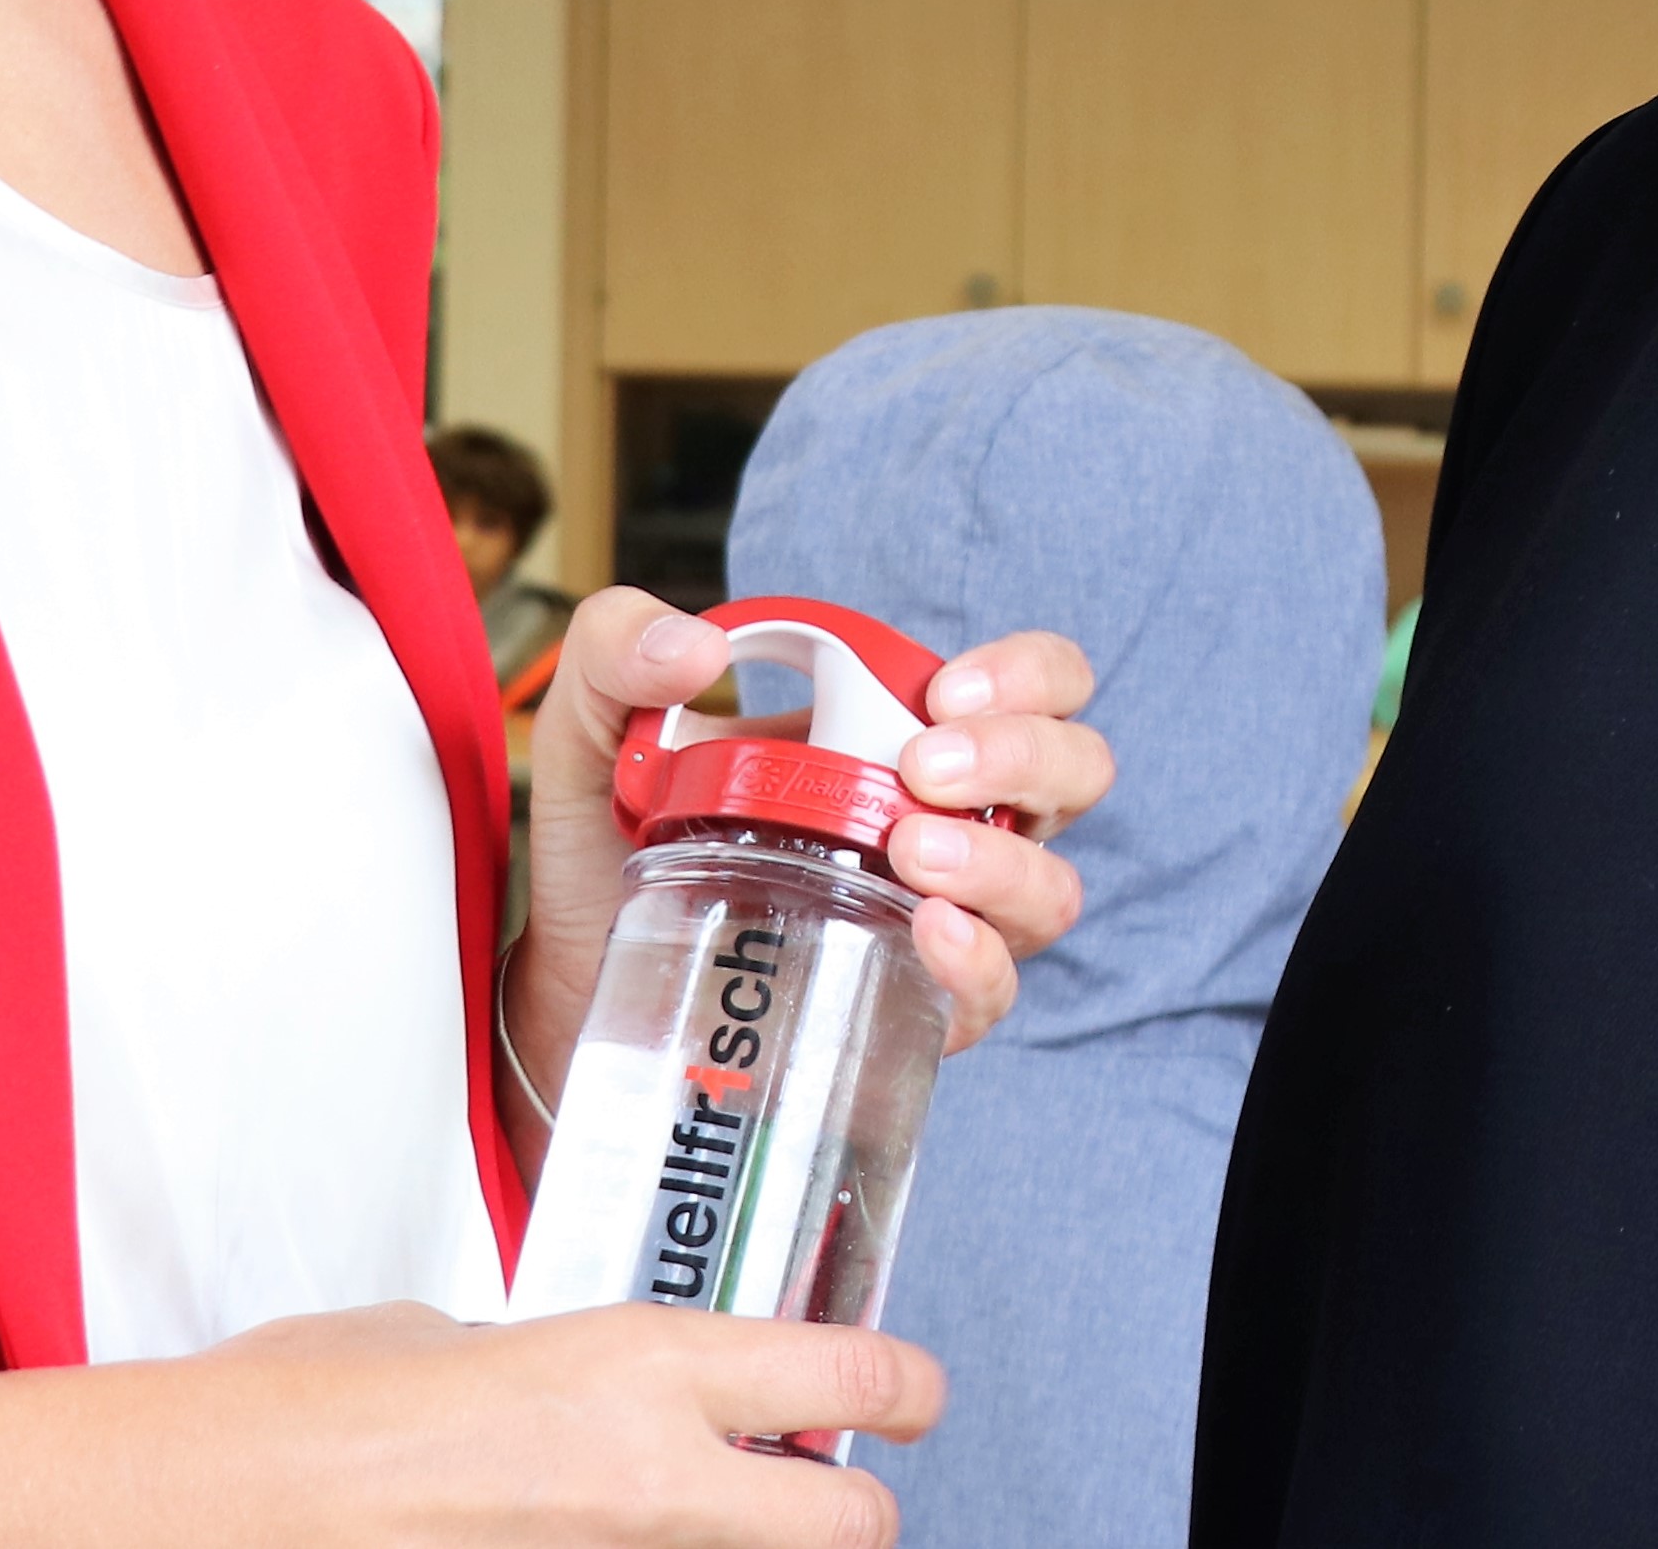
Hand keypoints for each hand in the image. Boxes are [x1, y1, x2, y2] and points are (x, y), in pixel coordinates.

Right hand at [192, 1301, 932, 1547]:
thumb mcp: (447, 1344)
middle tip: (827, 1494)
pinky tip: (580, 1538)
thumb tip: (557, 1390)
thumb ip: (539, 1369)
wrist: (223, 1506)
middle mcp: (655, 1483)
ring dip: (740, 1544)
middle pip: (852, 1527)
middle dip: (853, 1515)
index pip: (846, 1374)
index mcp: (636, 1370)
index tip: (913, 1395)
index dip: (903, 1388)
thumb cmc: (306, 1412)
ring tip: (681, 1519)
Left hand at [508, 596, 1116, 1143]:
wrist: (581, 980)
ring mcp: (942, 918)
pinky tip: (924, 930)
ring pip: (1051, 888)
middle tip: (922, 768)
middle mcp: (949, 820)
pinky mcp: (917, 1010)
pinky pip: (995, 990)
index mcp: (905, 733)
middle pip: (1075, 773)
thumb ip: (617, 648)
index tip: (946, 693)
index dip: (1026, 676)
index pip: (1037, 685)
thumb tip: (696, 647)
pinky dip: (976, 959)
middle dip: (1023, 757)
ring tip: (909, 850)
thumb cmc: (616, 845)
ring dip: (999, 862)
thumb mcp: (595, 728)